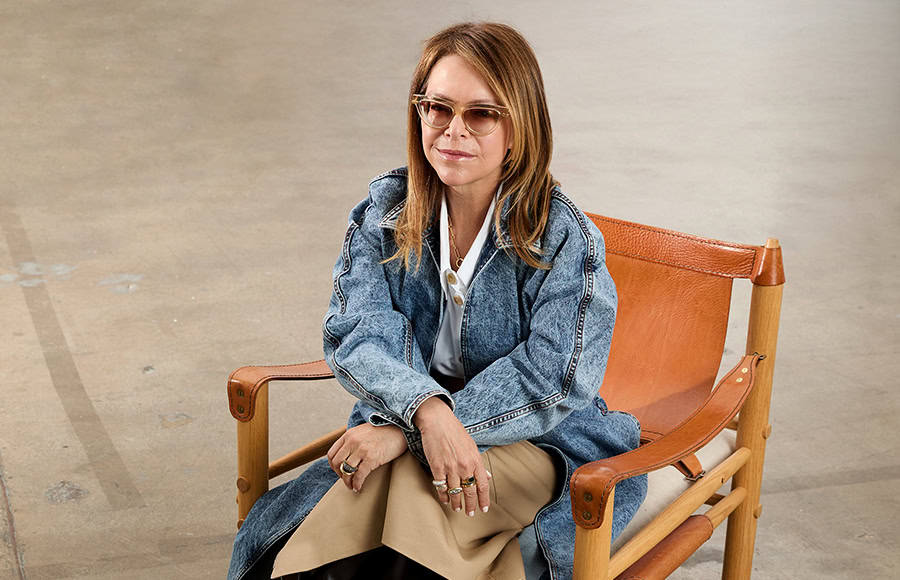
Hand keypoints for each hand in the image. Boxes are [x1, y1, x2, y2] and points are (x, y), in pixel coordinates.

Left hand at [326, 422, 406, 492]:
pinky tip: (359, 487)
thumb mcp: (363, 432)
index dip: (333, 466)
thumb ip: (353, 440)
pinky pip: (359, 475)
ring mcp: (362, 449)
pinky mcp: (372, 458)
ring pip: (346, 471)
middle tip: (346, 480)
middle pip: (337, 463)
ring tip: (352, 486)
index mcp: (349, 434)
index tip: (339, 471)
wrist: (401, 430)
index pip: (332, 454)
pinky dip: (357, 484)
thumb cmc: (384, 432)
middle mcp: (353, 441)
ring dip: (347, 482)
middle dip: (340, 475)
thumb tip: (346, 455)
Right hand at [413, 397, 491, 516]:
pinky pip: (441, 486)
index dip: (484, 499)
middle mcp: (465, 465)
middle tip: (470, 513)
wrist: (438, 421)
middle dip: (471, 505)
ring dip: (456, 503)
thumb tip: (487, 476)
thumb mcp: (471, 446)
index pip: (483, 485)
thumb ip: (478, 463)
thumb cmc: (455, 431)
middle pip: (470, 491)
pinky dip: (444, 495)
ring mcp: (451, 467)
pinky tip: (445, 499)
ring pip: (455, 491)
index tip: (484, 508)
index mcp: (475, 460)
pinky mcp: (437, 467)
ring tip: (457, 508)